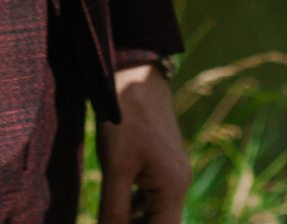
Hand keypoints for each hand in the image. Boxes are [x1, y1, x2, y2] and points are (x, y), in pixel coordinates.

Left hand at [95, 61, 186, 222]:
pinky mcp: (163, 163)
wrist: (136, 76)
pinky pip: (153, 196)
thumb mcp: (116, 169)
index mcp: (173, 189)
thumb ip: (114, 211)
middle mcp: (179, 184)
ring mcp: (173, 172)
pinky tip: (117, 204)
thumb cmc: (127, 120)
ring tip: (109, 218)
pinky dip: (136, 207)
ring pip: (155, 212)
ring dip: (134, 221)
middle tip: (106, 222)